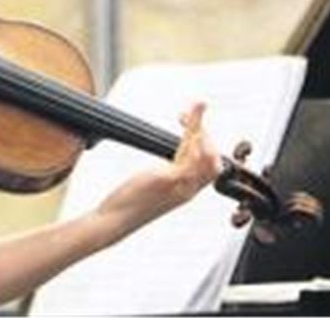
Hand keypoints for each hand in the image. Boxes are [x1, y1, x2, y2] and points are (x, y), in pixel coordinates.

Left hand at [94, 102, 220, 239]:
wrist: (115, 220)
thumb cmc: (130, 202)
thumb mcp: (154, 183)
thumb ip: (167, 172)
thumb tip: (167, 160)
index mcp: (187, 189)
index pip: (210, 164)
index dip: (205, 140)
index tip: (190, 121)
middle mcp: (188, 189)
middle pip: (213, 159)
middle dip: (207, 132)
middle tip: (194, 111)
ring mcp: (180, 186)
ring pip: (204, 155)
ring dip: (200, 127)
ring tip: (191, 110)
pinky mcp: (167, 181)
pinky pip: (190, 159)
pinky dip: (192, 138)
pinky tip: (185, 124)